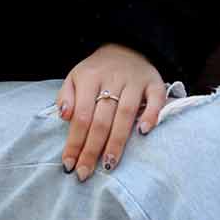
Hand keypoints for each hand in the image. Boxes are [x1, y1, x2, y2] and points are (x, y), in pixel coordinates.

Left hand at [57, 44, 166, 180]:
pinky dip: (151, 115)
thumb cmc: (97, 71)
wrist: (127, 46)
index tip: (69, 165)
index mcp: (90, 78)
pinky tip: (144, 132)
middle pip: (102, 119)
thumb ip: (66, 96)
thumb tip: (64, 116)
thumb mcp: (75, 77)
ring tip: (109, 164)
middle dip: (92, 149)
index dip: (74, 142)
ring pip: (125, 113)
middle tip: (85, 173)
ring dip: (117, 141)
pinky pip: (156, 99)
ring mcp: (135, 81)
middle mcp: (113, 79)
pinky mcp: (155, 82)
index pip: (81, 116)